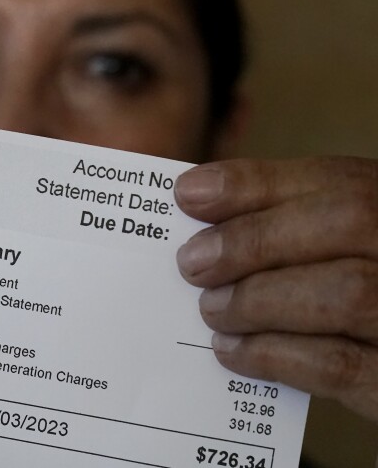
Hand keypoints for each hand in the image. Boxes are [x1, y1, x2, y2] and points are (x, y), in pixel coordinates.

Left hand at [174, 157, 377, 421]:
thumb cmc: (355, 293)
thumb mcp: (337, 247)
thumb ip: (282, 217)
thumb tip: (195, 194)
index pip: (339, 180)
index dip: (257, 184)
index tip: (189, 194)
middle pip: (348, 220)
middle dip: (253, 239)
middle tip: (192, 263)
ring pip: (346, 293)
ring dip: (257, 300)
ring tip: (210, 310)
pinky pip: (339, 365)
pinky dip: (272, 354)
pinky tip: (231, 350)